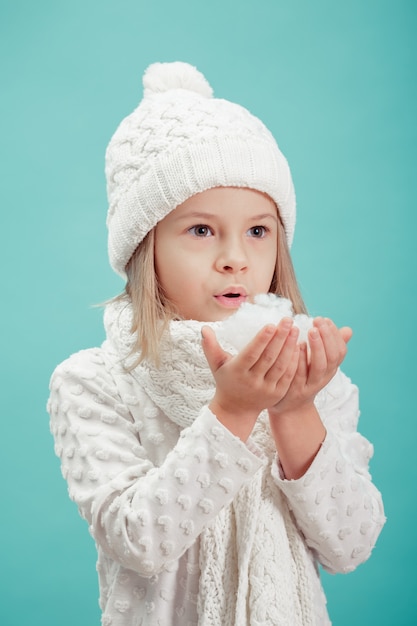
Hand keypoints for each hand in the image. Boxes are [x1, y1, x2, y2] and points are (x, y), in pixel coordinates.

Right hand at [201, 318, 299, 439]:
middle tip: (287, 320)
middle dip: (280, 338)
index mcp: (237, 372)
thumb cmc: (226, 381)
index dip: (262, 340)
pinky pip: (288, 375)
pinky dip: (294, 361)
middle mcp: (252, 382)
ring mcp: (266, 389)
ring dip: (289, 347)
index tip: (271, 324)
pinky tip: (298, 346)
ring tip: (294, 329)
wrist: (236, 410)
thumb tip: (204, 328)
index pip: (252, 354)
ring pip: (281, 366)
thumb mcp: (216, 365)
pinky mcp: (277, 394)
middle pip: (269, 358)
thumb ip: (210, 346)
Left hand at [270, 317, 351, 417]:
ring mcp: (310, 385)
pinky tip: (296, 345)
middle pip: (331, 358)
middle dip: (327, 337)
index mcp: (330, 369)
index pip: (340, 351)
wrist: (289, 408)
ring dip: (317, 347)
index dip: (334, 335)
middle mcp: (323, 378)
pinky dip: (300, 358)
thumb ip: (331, 346)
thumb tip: (348, 330)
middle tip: (317, 321)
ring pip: (319, 367)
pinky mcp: (295, 390)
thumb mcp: (319, 363)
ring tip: (311, 330)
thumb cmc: (304, 378)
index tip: (325, 319)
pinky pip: (299, 373)